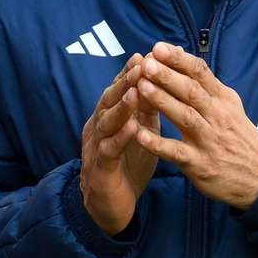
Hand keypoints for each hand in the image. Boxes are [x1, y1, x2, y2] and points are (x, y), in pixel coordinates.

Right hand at [80, 53, 159, 235]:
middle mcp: (99, 126)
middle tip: (141, 64)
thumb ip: (147, 107)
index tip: (146, 53)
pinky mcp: (100, 169)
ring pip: (106, 121)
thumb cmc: (127, 163)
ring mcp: (96, 146)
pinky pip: (109, 150)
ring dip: (122, 105)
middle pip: (110, 98)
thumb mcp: (140, 131)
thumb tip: (161, 79)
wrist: (109, 205)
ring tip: (136, 90)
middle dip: (125, 80)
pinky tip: (133, 128)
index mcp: (109, 116)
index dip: (131, 71)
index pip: (120, 88)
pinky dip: (120, 137)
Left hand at [133, 42, 257, 210]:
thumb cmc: (237, 136)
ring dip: (162, 101)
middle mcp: (216, 116)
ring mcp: (208, 140)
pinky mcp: (199, 164)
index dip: (179, 59)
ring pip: (184, 117)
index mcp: (222, 99)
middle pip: (191, 91)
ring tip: (141, 87)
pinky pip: (176, 152)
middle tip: (147, 63)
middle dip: (168, 76)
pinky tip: (141, 135)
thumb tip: (182, 56)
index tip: (158, 47)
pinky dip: (158, 144)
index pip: (200, 73)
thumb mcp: (228, 105)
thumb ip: (205, 84)